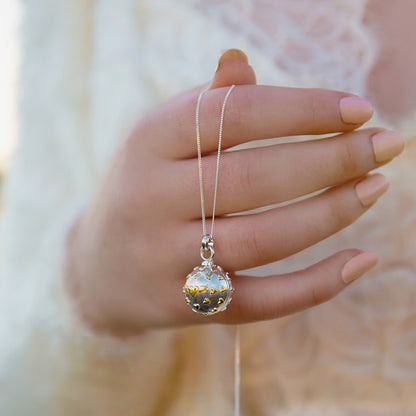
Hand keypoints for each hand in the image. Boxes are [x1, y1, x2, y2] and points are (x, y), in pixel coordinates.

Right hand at [64, 49, 403, 335]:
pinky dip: (316, 285)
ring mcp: (166, 259)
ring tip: (375, 189)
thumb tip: (243, 63)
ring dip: (330, 214)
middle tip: (388, 146)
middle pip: (255, 178)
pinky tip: (362, 260)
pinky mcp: (185, 306)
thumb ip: (202, 105)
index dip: (302, 109)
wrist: (98, 266)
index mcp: (147, 143)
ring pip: (263, 239)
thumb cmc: (143, 189)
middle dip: (332, 160)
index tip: (359, 109)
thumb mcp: (158, 139)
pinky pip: (259, 300)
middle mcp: (151, 199)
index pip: (233, 114)